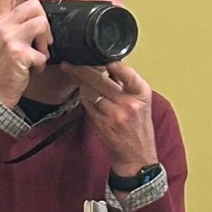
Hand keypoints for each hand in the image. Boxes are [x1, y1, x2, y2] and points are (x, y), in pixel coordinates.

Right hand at [0, 0, 50, 107]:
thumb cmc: (1, 68)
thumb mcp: (1, 38)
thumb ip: (12, 21)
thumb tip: (32, 8)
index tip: (32, 0)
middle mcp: (2, 26)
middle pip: (33, 4)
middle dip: (43, 20)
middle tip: (41, 37)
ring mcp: (10, 39)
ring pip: (41, 23)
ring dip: (45, 41)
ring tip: (38, 52)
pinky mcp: (19, 54)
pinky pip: (42, 52)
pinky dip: (41, 63)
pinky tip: (32, 68)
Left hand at [62, 61, 156, 179]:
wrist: (137, 157)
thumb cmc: (139, 129)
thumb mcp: (142, 103)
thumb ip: (126, 85)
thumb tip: (108, 66)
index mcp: (141, 93)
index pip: (125, 72)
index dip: (109, 62)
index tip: (96, 55)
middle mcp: (129, 102)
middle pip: (100, 80)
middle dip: (82, 69)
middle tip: (69, 63)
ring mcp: (114, 114)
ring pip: (90, 93)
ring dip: (79, 83)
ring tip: (71, 73)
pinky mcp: (102, 124)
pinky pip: (88, 106)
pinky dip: (83, 97)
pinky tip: (79, 91)